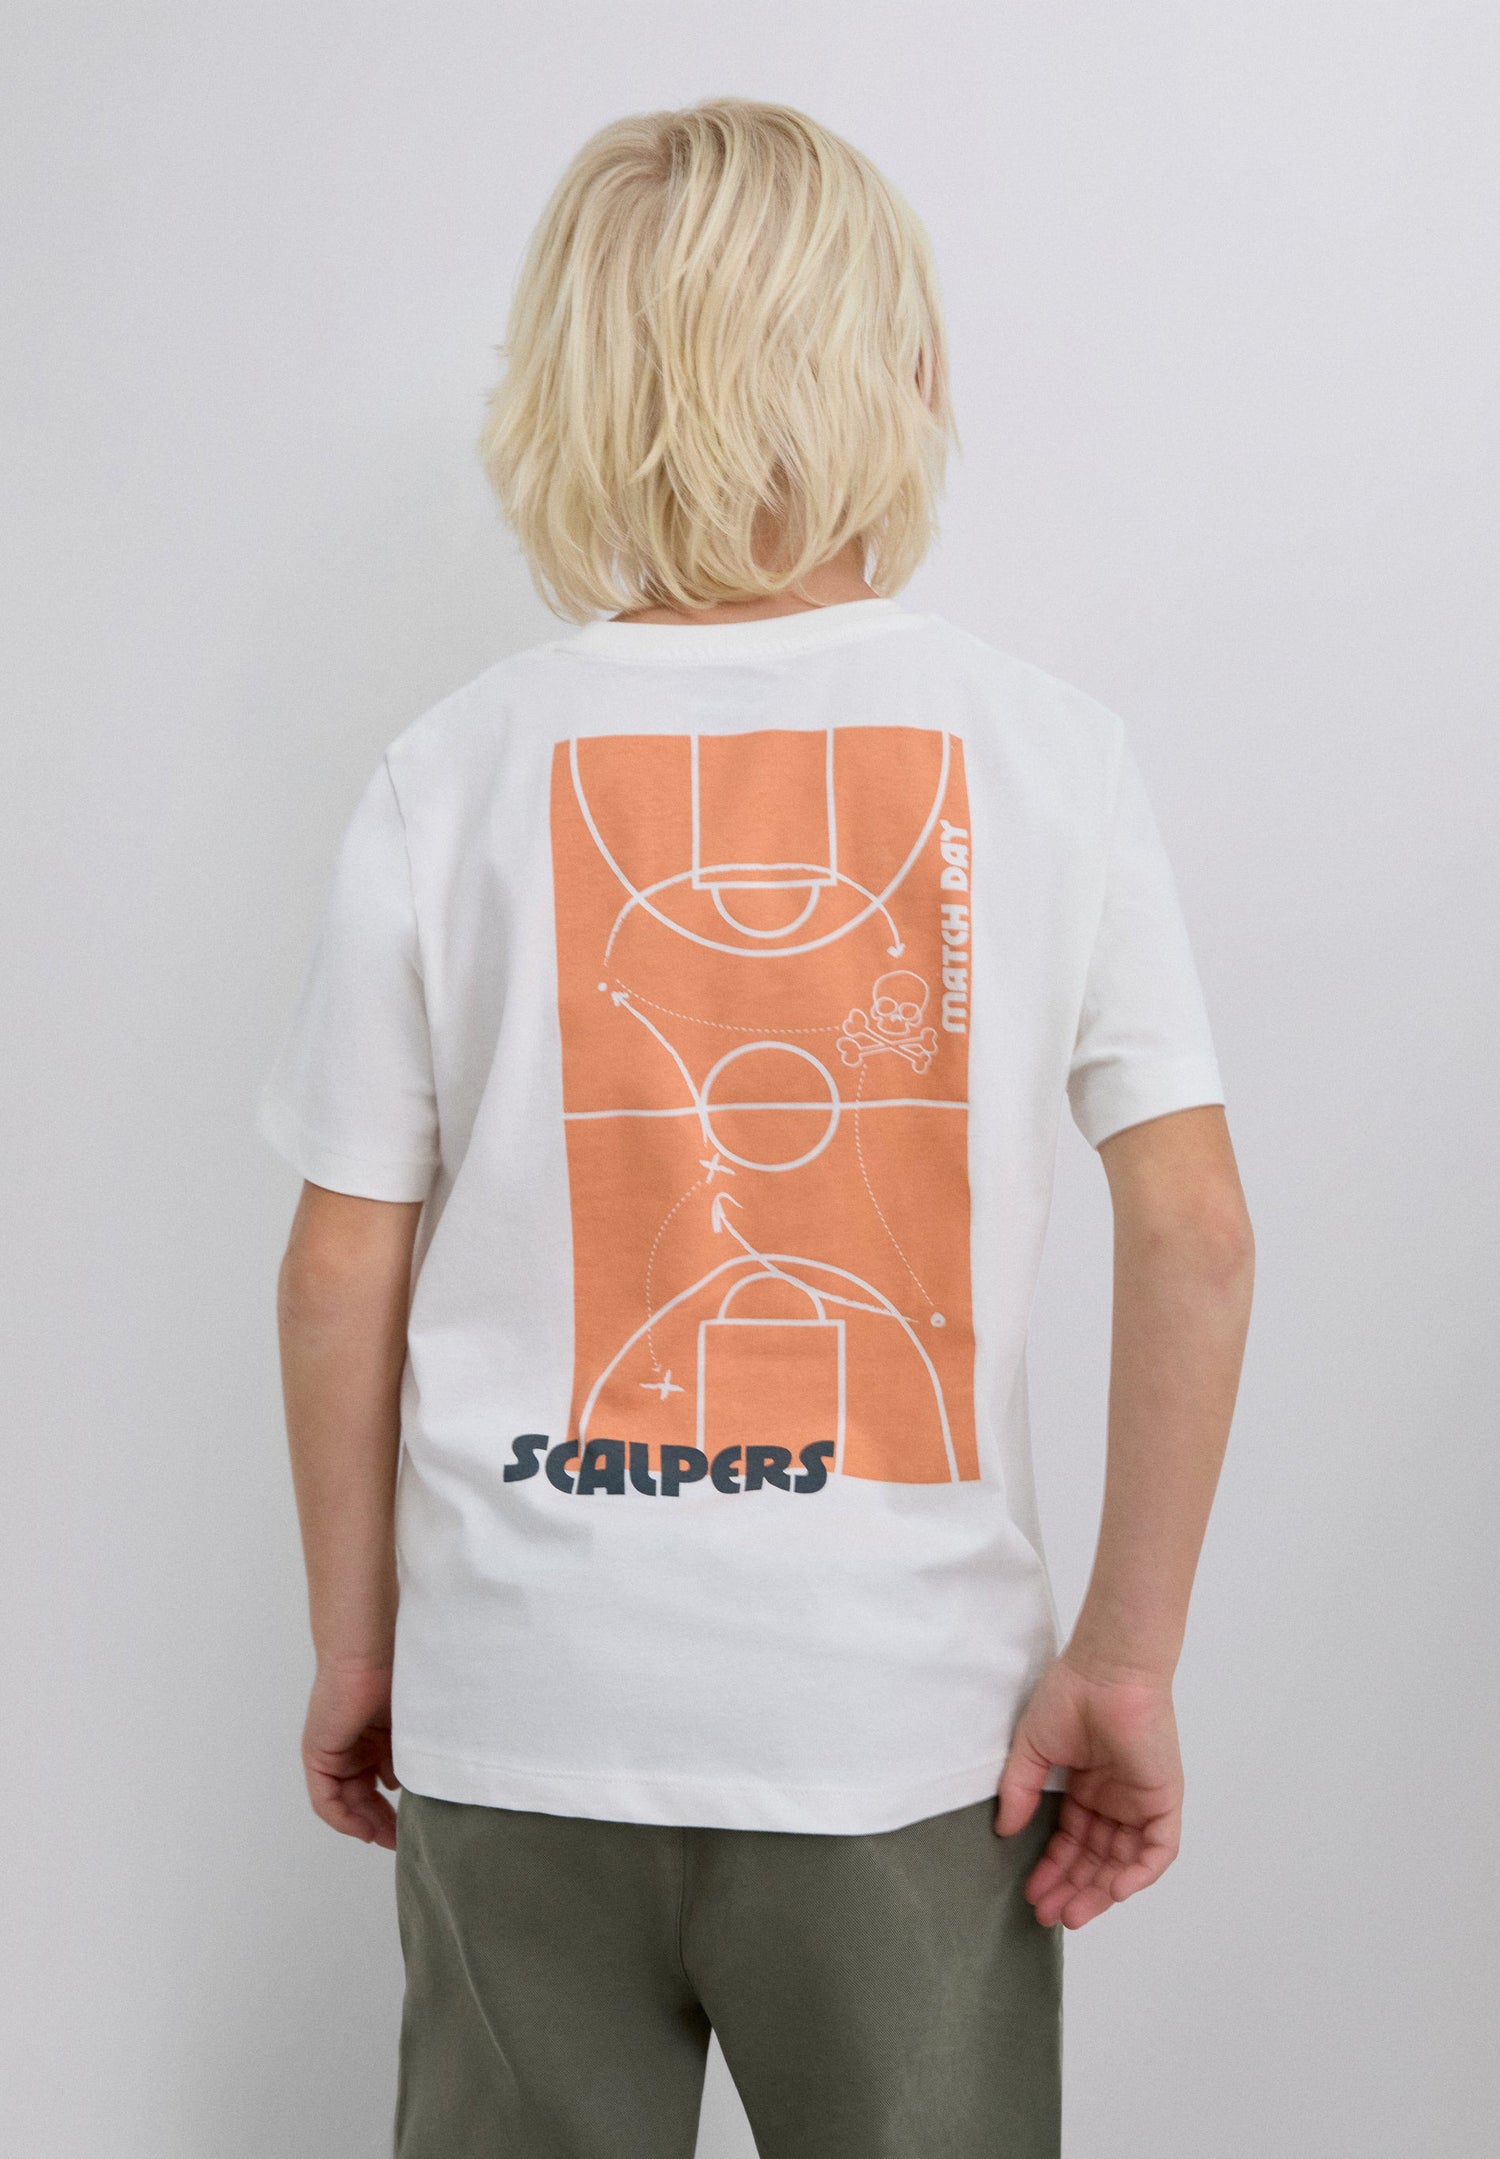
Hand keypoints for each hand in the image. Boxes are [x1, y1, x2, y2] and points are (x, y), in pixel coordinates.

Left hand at [302, 1662, 399, 1848]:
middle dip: (382, 1822)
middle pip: (363, 1797)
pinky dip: (344, 1819)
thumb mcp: (410, 1725)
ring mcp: (335, 1752)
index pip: (382, 1784)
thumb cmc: (397, 1675)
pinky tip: (365, 1830)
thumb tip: (410, 1788)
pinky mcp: (319, 1756)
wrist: (368, 1653)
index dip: (397, 1808)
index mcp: (376, 1737)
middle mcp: (354, 1747)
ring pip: (347, 1801)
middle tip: (402, 1842)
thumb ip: (411, 1755)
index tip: (415, 1826)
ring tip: (389, 1839)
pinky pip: (327, 1800)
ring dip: (366, 1823)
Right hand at [995, 1652, 1183, 1927]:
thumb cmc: (1069, 1696)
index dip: (1052, 1870)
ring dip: (1100, 1890)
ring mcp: (1140, 1802)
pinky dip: (1139, 1874)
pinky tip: (1113, 1891)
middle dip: (1072, 1889)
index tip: (1031, 1894)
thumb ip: (1021, 1790)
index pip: (1070, 1843)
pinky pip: (1158, 1850)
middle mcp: (1114, 1801)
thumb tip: (1004, 1831)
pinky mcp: (1164, 1800)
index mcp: (1085, 1788)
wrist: (1106, 1671)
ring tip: (1071, 1911)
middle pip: (1095, 1860)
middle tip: (1048, 1914)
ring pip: (1124, 1862)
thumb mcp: (1032, 1748)